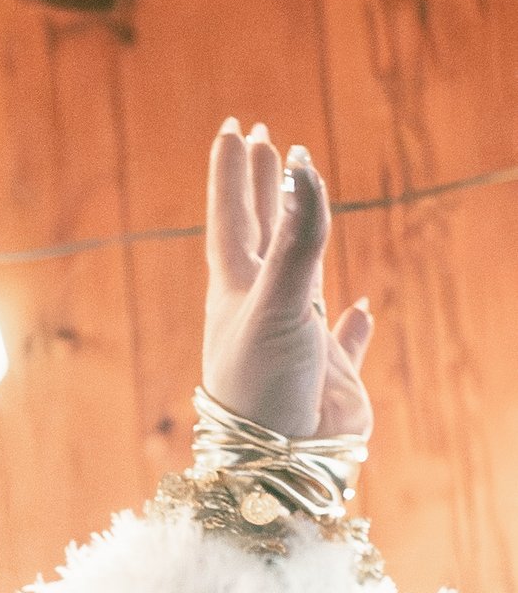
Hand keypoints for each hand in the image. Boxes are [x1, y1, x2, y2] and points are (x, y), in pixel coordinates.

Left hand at [201, 121, 373, 441]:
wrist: (277, 465)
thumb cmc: (263, 386)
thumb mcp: (276, 302)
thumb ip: (296, 235)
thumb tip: (298, 164)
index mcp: (235, 292)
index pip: (232, 218)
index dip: (234, 173)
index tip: (236, 127)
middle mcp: (263, 311)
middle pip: (260, 236)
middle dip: (262, 189)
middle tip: (266, 140)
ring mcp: (296, 341)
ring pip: (301, 277)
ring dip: (303, 241)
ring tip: (304, 204)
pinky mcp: (329, 376)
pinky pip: (343, 342)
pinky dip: (353, 324)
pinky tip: (359, 307)